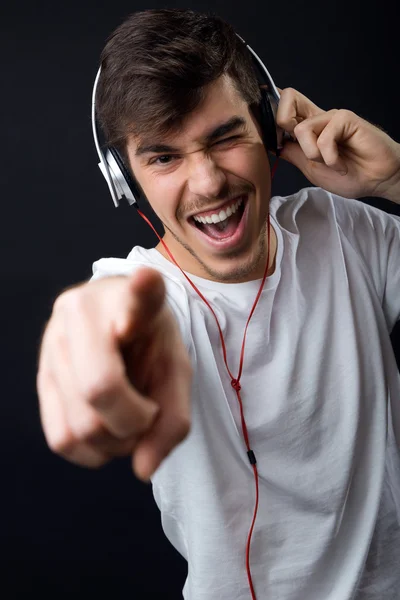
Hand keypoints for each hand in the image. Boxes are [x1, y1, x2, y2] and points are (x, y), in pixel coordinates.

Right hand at [37, 268, 192, 481]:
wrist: (118, 327)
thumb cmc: (151, 344)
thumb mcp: (176, 370)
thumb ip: (174, 418)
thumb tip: (142, 469)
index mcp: (127, 297)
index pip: (136, 294)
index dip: (143, 290)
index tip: (146, 280)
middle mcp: (79, 312)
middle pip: (100, 388)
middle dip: (133, 423)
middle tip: (147, 414)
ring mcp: (51, 344)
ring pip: (78, 424)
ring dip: (115, 443)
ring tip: (129, 423)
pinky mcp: (39, 377)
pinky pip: (60, 438)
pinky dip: (91, 453)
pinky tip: (108, 433)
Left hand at [276, 87, 399, 199]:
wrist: (376, 181)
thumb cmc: (350, 175)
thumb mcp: (311, 168)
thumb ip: (293, 153)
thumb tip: (272, 144)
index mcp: (308, 129)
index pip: (283, 108)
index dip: (271, 119)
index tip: (275, 142)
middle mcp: (318, 118)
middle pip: (287, 96)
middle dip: (282, 123)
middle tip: (298, 147)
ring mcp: (332, 117)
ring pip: (302, 129)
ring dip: (313, 155)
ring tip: (331, 163)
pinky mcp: (346, 119)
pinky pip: (323, 137)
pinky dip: (330, 158)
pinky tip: (341, 164)